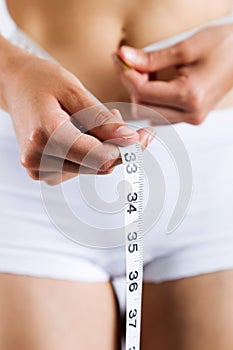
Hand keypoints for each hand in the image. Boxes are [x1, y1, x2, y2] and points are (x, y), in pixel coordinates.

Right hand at [2, 50, 153, 184]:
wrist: (14, 86)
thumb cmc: (40, 81)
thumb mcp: (73, 90)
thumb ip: (101, 119)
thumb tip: (129, 139)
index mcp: (45, 134)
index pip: (97, 156)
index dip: (126, 149)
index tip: (144, 136)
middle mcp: (38, 157)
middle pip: (97, 165)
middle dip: (118, 147)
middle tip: (121, 120)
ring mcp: (38, 168)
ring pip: (91, 169)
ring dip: (103, 148)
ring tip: (93, 119)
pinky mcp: (42, 171)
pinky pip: (80, 169)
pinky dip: (90, 153)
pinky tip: (84, 133)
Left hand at [113, 24, 232, 124]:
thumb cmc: (223, 46)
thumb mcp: (186, 47)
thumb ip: (151, 58)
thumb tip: (123, 57)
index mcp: (190, 97)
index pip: (143, 93)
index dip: (126, 74)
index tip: (119, 58)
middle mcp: (190, 114)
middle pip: (142, 108)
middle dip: (132, 85)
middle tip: (132, 63)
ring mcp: (191, 118)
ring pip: (149, 114)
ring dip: (141, 93)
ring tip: (147, 71)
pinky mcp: (191, 117)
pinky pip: (160, 114)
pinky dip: (152, 99)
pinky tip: (156, 82)